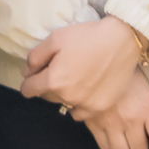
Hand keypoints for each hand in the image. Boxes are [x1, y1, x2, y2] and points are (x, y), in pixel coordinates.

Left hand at [18, 16, 145, 121]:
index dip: (28, 81)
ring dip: (64, 95)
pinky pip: (81, 112)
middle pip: (46, 97)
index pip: (28, 90)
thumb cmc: (86, 36)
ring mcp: (86, 105)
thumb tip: (27, 73)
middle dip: (46, 85)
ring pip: (64, 105)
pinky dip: (79, 104)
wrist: (121, 41)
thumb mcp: (54, 39)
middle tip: (58, 69)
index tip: (33, 76)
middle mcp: (68, 97)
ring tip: (73, 79)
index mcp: (54, 80)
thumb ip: (35, 58)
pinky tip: (85, 89)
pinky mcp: (101, 107)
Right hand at [78, 68, 148, 148]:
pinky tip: (110, 138)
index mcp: (148, 108)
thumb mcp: (146, 85)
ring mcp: (111, 123)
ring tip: (124, 142)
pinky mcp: (94, 123)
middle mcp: (131, 119)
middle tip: (138, 141)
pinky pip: (104, 148)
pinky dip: (109, 147)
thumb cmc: (126, 68)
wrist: (98, 54)